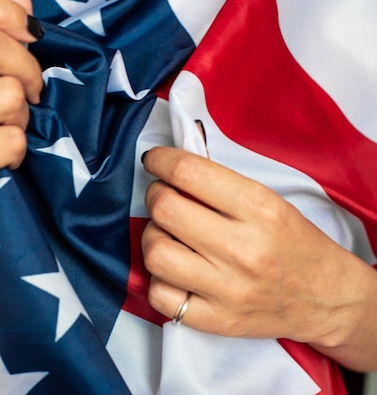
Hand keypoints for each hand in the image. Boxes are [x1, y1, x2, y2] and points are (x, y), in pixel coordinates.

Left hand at [141, 146, 364, 346]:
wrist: (328, 299)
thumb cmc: (295, 244)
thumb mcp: (270, 201)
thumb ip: (221, 185)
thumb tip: (169, 169)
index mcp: (260, 209)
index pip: (188, 172)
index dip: (160, 160)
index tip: (154, 161)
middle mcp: (243, 249)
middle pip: (165, 210)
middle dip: (155, 196)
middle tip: (163, 198)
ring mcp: (228, 289)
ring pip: (155, 253)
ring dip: (152, 238)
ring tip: (168, 236)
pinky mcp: (216, 320)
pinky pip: (160, 295)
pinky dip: (158, 280)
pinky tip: (174, 272)